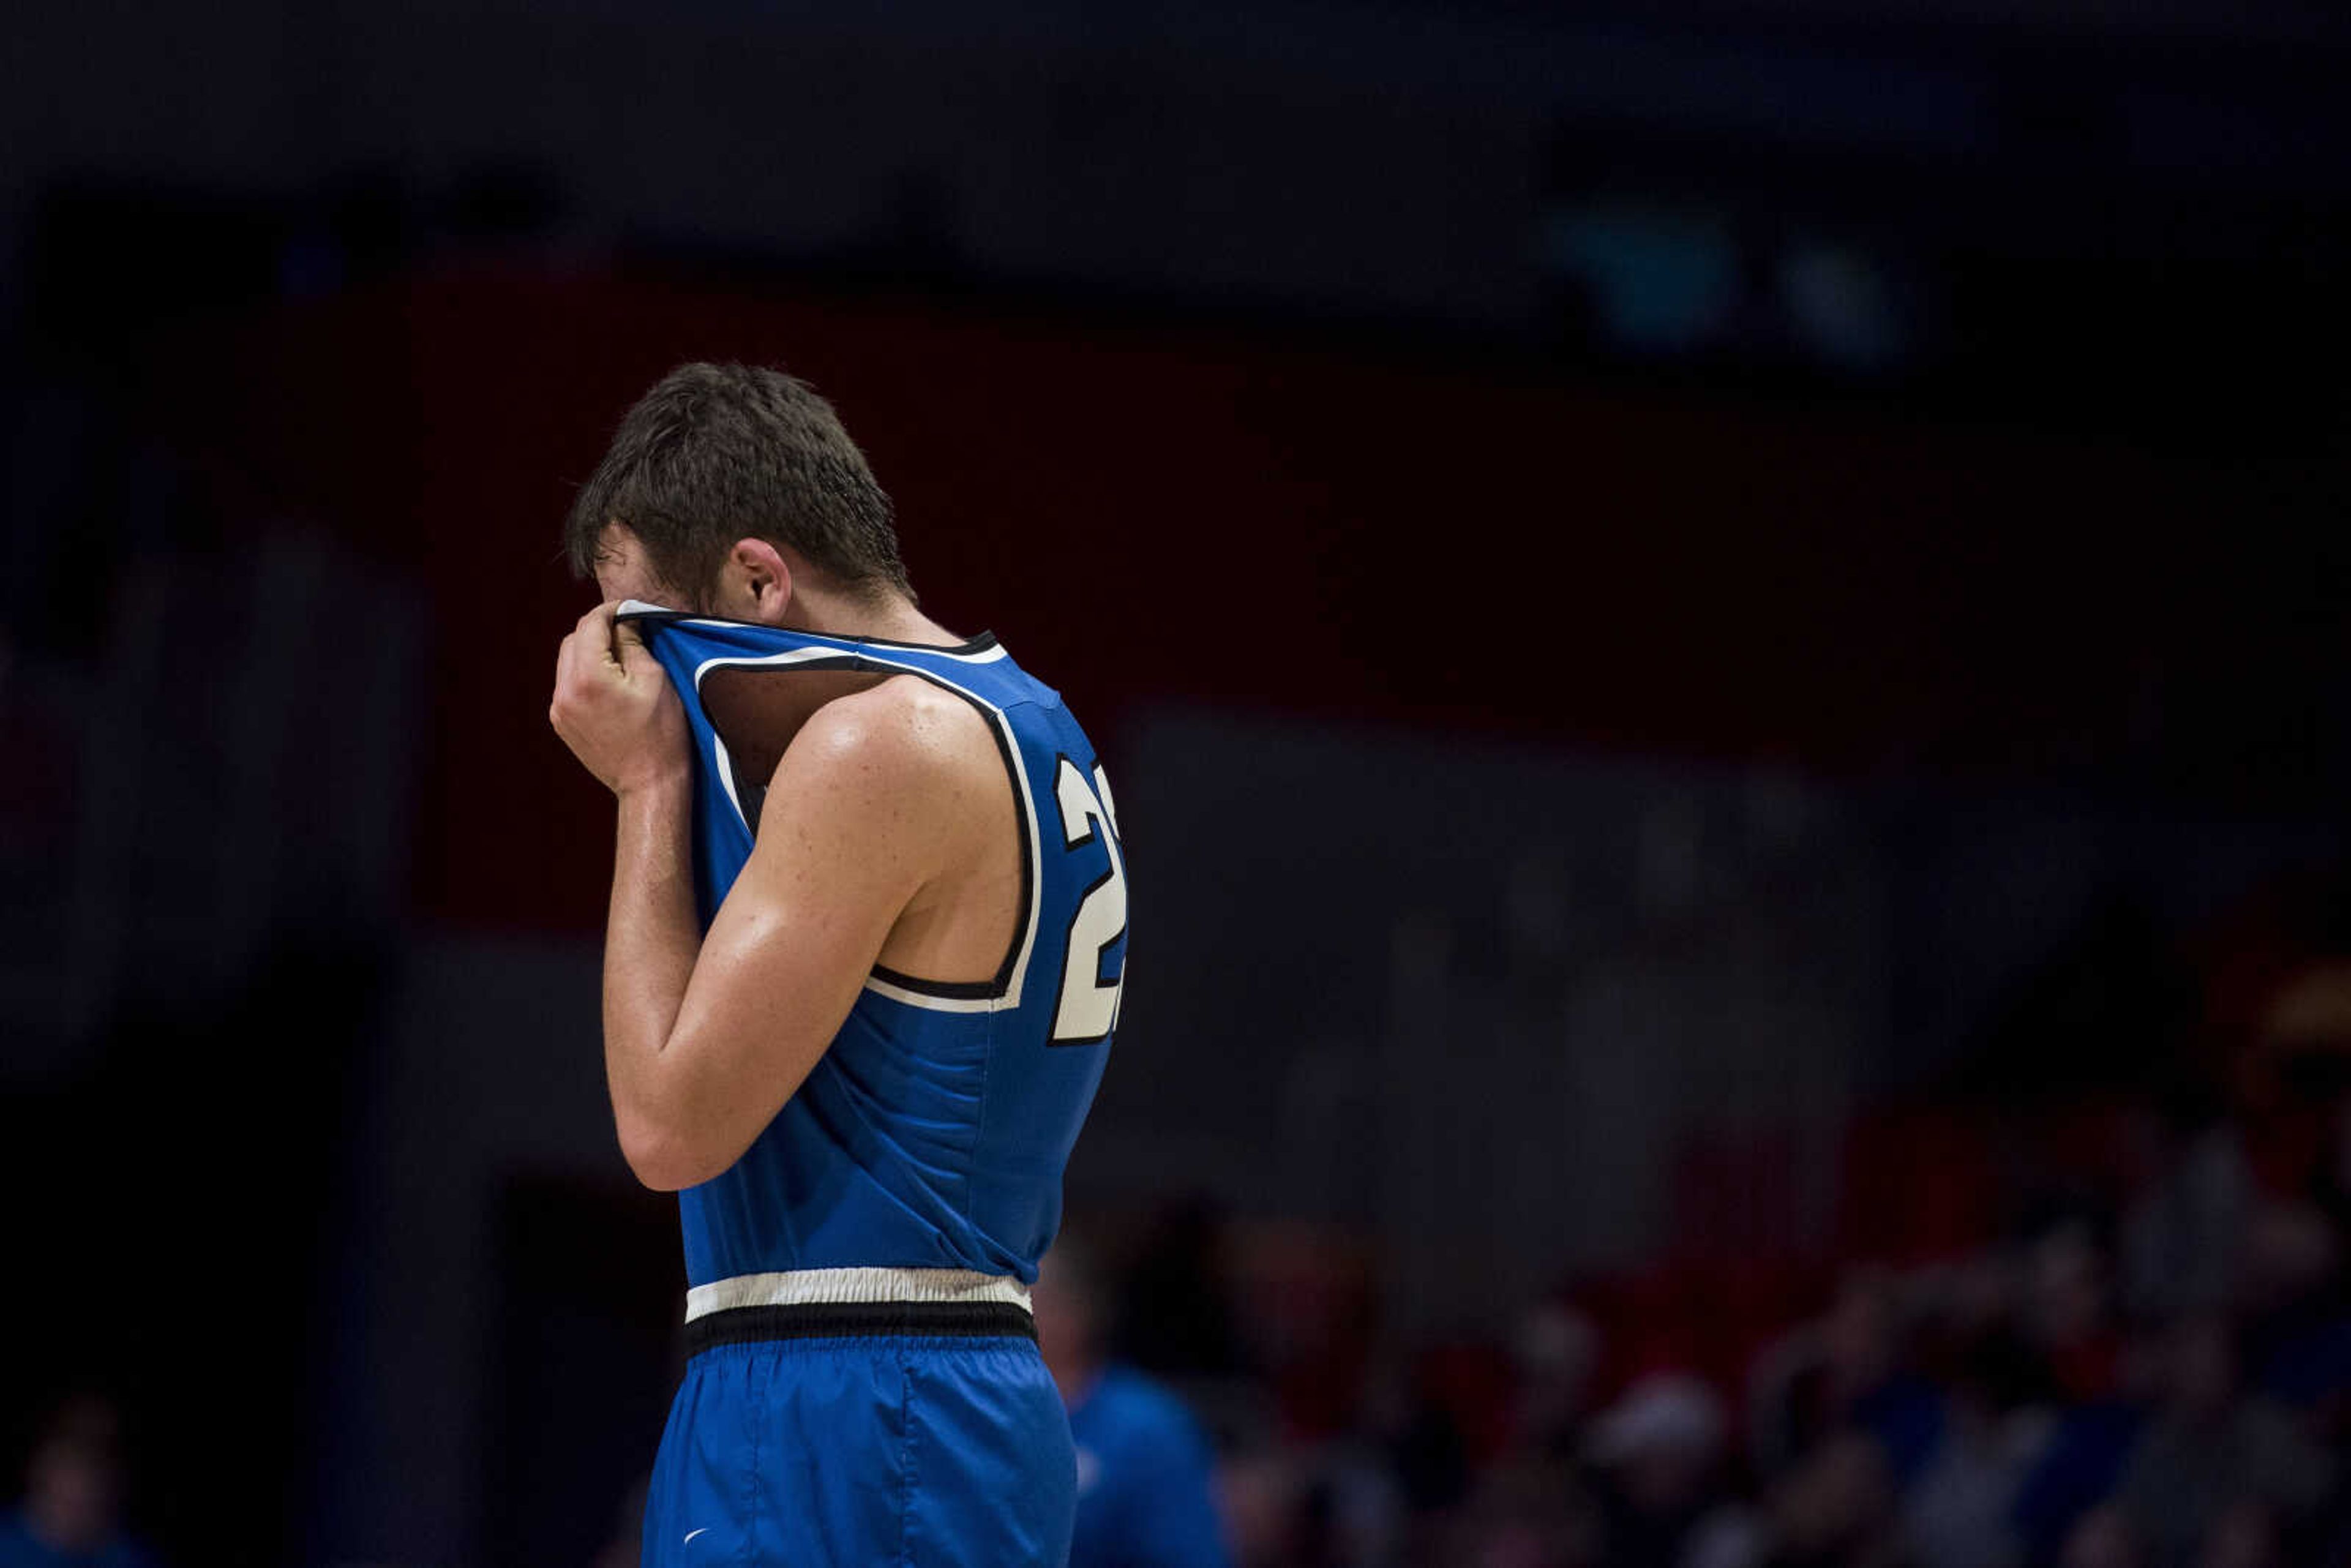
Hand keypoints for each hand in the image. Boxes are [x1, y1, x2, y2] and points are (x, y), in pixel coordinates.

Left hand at [550, 603, 690, 795]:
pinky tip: (611, 685)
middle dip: (599, 631)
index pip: (590, 624)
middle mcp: (564, 691)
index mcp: (588, 677)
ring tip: (621, 660)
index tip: (630, 609)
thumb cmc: (662, 735)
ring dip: (591, 653)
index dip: (611, 611)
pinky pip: (568, 685)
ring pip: (568, 661)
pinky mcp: (562, 722)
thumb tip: (624, 620)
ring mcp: (559, 709)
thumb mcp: (655, 678)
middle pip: (574, 639)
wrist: (649, 784)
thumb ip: (633, 642)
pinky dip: (586, 675)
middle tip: (629, 632)